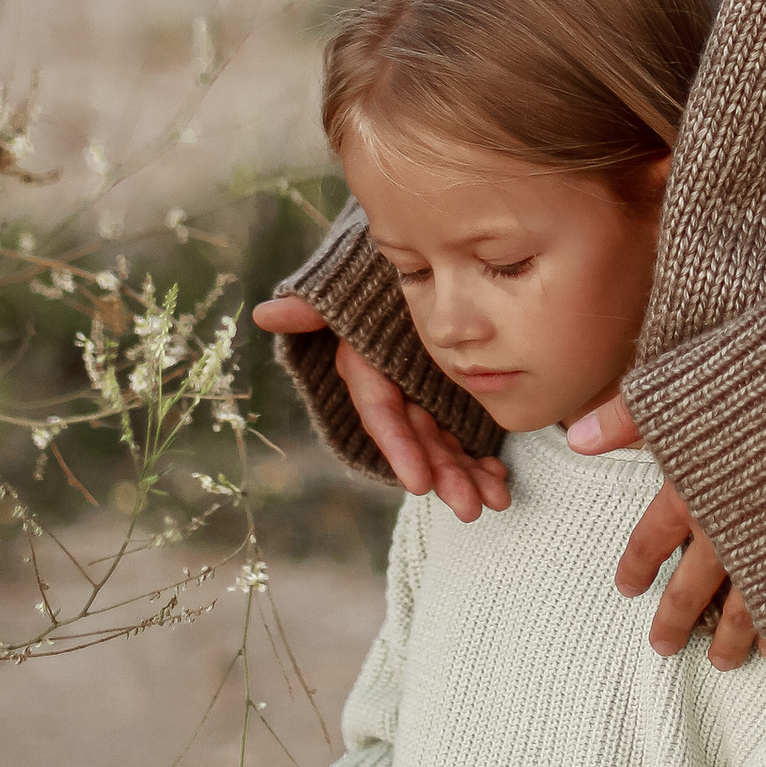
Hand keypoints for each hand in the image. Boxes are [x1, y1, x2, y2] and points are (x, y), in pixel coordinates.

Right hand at [253, 299, 511, 521]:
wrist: (419, 260)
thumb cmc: (374, 276)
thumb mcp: (348, 288)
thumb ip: (312, 307)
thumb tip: (264, 314)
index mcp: (368, 372)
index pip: (382, 416)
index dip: (398, 450)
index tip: (420, 484)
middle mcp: (395, 392)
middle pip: (418, 441)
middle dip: (442, 475)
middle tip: (470, 506)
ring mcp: (423, 399)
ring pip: (444, 447)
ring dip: (467, 476)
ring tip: (497, 500)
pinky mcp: (450, 399)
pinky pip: (465, 437)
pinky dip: (482, 459)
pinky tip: (501, 476)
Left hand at [569, 399, 765, 669]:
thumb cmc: (764, 389)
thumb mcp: (688, 390)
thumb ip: (631, 416)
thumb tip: (577, 437)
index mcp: (693, 492)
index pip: (653, 540)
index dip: (638, 567)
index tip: (628, 589)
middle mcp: (730, 530)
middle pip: (694, 588)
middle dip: (676, 619)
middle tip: (663, 647)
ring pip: (747, 608)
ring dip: (731, 639)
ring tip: (722, 662)